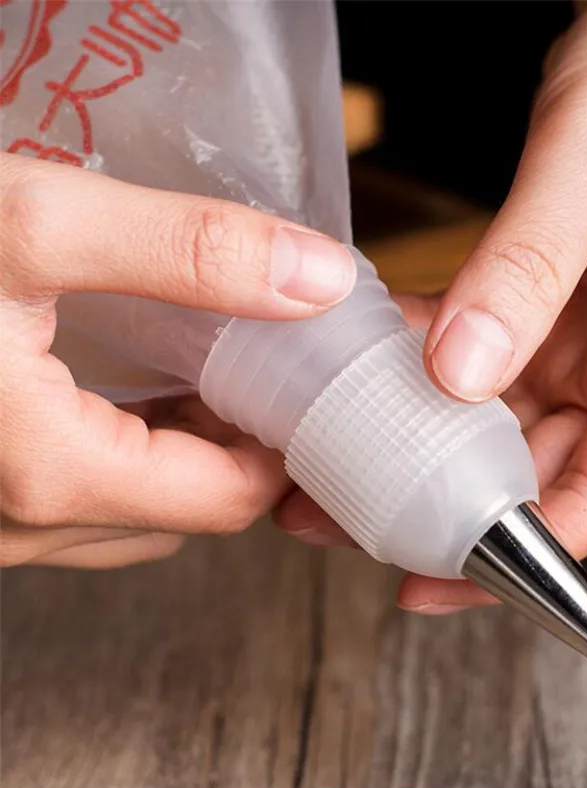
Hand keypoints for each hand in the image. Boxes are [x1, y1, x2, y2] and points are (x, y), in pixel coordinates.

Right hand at [0, 154, 355, 567]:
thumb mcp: (31, 224)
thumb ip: (188, 252)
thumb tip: (316, 278)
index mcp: (47, 474)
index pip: (227, 501)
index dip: (281, 447)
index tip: (302, 387)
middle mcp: (10, 526)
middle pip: (184, 512)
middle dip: (235, 449)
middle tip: (263, 373)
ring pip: (127, 514)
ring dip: (176, 456)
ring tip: (202, 377)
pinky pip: (70, 501)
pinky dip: (118, 456)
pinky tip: (122, 393)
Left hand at [277, 1, 586, 612]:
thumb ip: (525, 274)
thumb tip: (458, 374)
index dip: (530, 548)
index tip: (443, 577)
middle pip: (546, 470)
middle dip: (454, 507)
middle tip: (357, 528)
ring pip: (503, 426)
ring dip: (426, 451)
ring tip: (339, 476)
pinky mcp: (547, 307)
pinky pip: (480, 364)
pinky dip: (421, 380)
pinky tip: (362, 391)